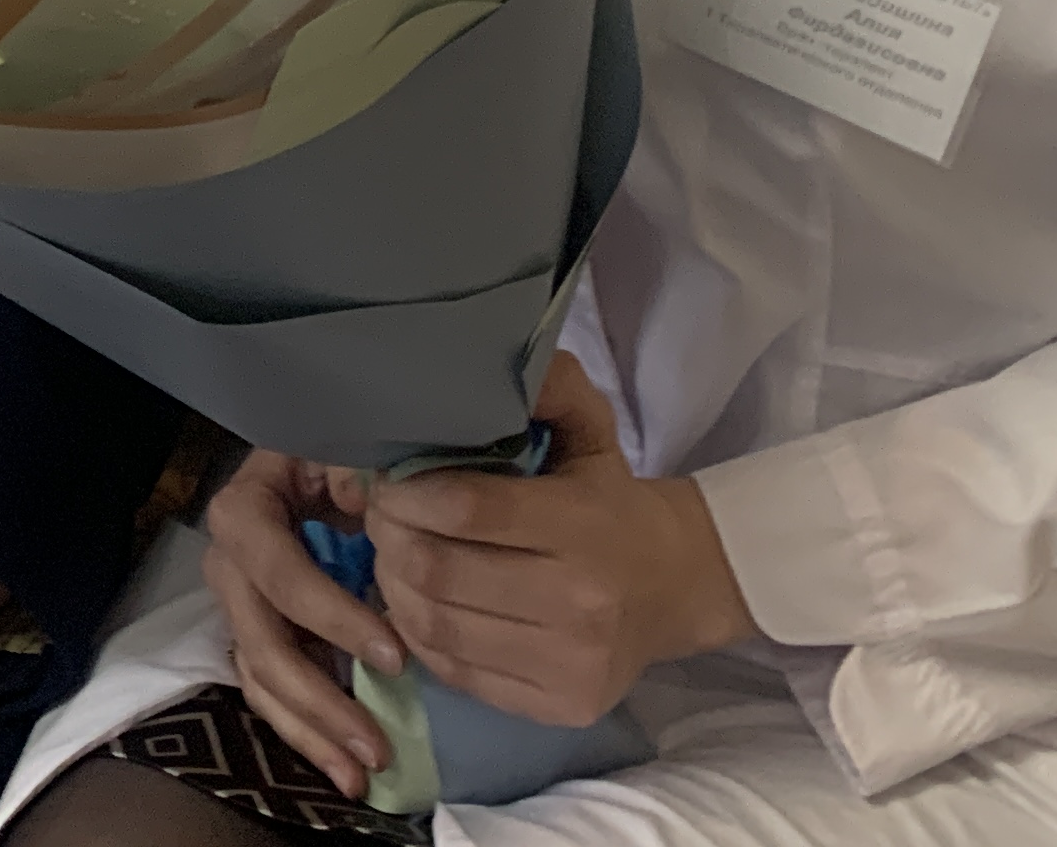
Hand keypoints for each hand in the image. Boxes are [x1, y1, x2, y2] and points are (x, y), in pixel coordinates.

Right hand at [200, 448, 397, 799]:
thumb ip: (356, 471)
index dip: (331, 616)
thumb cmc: (337, 456)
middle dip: (319, 699)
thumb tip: (363, 504)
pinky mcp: (257, 636)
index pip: (279, 570)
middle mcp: (230, 562)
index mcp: (246, 509)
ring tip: (362, 773)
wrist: (319, 465)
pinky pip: (269, 694)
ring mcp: (240, 605)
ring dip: (309, 731)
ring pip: (260, 679)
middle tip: (377, 745)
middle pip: (261, 640)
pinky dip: (304, 733)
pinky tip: (343, 768)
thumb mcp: (344, 448)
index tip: (395, 656)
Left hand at [364, 355, 749, 726]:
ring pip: (434, 625)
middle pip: (436, 571)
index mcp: (583, 524)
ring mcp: (570, 663)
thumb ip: (542, 383)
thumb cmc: (609, 498)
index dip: (405, 492)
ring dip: (393, 586)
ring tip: (394, 555)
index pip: (465, 508)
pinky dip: (420, 634)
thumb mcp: (587, 427)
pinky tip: (420, 602)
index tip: (386, 478)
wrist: (677, 585)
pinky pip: (454, 671)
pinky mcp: (559, 706)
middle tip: (380, 514)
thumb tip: (478, 349)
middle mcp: (581, 602)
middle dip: (389, 537)